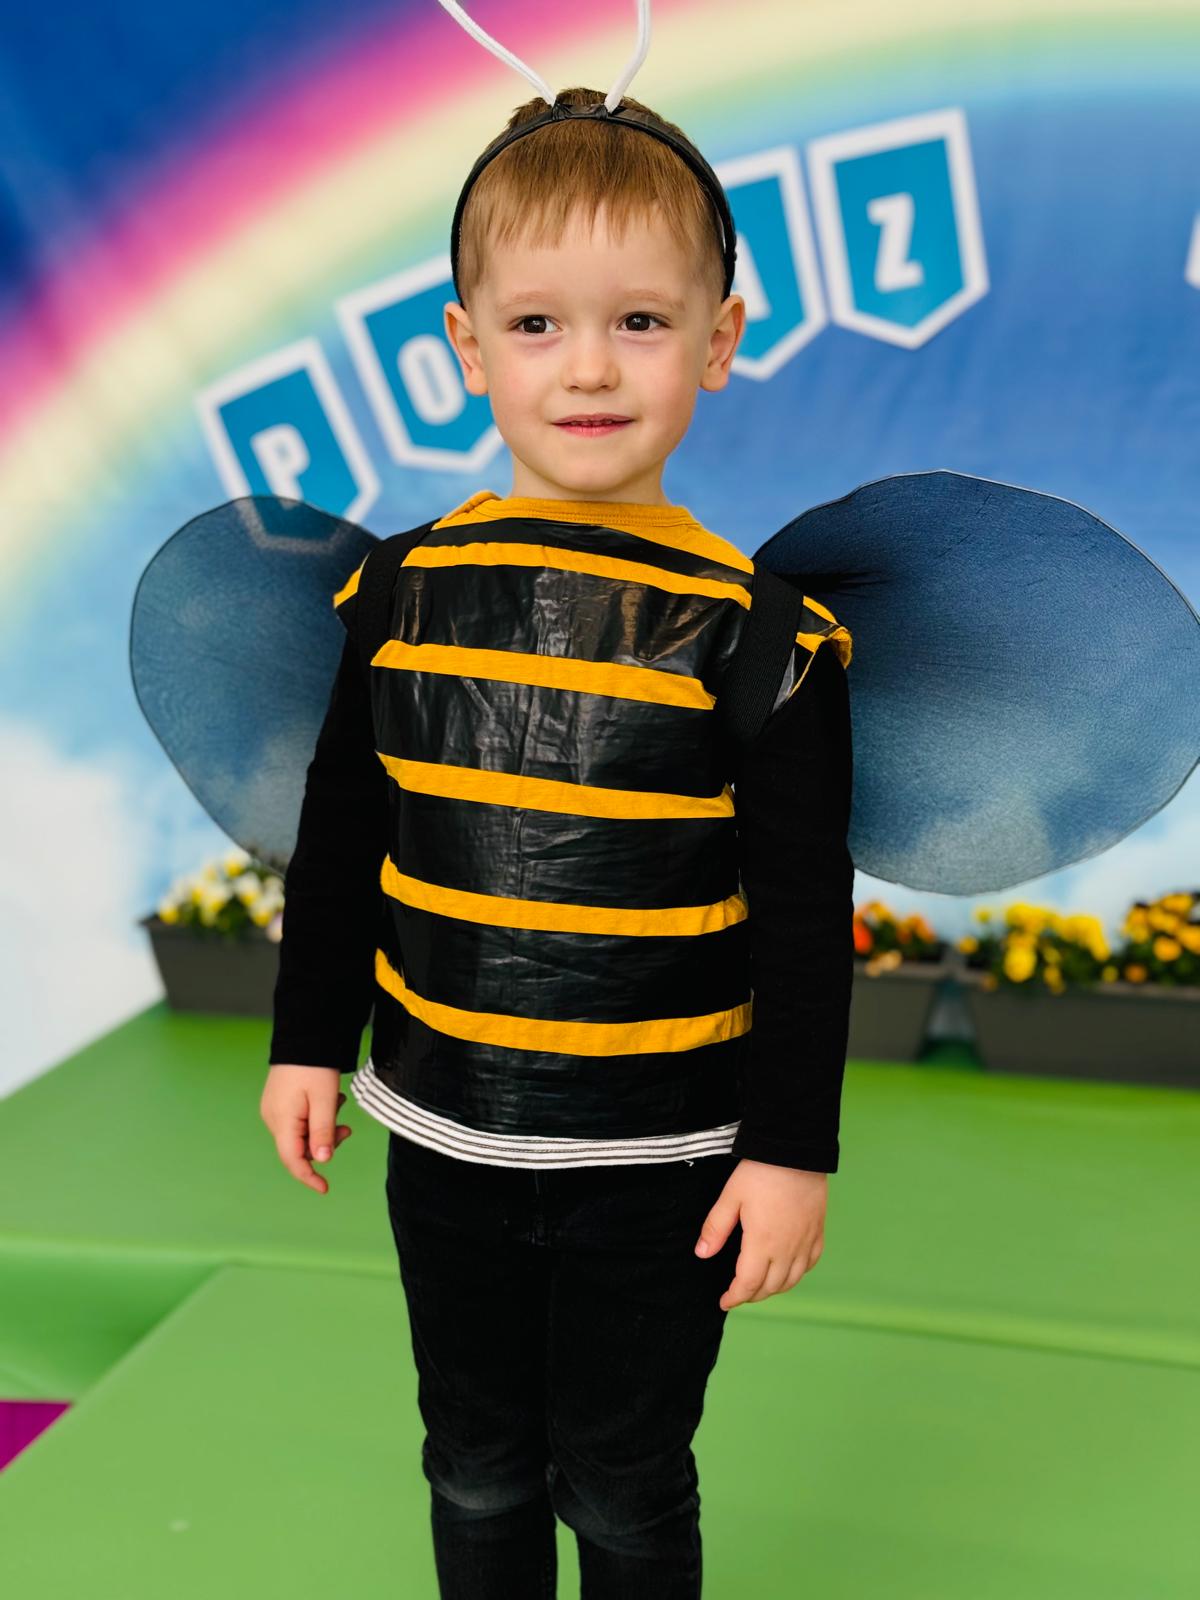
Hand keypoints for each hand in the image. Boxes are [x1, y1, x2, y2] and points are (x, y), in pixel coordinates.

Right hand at [260, 1064, 352, 1193]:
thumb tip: (322, 1160)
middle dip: (324, 1145)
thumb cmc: (314, 1065)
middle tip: (346, 1129)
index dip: (308, 1177)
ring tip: (339, 1106)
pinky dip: (317, 1118)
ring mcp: (275, 1110)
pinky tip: (330, 1101)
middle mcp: (273, 1118)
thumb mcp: (324, 1099)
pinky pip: (299, 1120)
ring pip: (301, 1134)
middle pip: (298, 1148)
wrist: (304, 1035)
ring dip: (323, 1129)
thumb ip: (323, 1131)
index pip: (292, 1159)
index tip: (325, 1188)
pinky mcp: (280, 1102)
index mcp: (282, 1120)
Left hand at [694, 1158, 826, 1309]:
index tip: (724, 1301)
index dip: (734, 1297)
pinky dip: (796, 1274)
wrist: (796, 1151)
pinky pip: (810, 1263)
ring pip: (791, 1280)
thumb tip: (702, 1254)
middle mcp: (787, 1249)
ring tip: (759, 1286)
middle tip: (738, 1293)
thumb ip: (716, 1228)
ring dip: (774, 1288)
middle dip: (752, 1295)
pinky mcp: (818, 1231)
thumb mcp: (730, 1197)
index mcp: (762, 1243)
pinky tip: (788, 1269)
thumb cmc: (761, 1172)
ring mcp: (805, 1242)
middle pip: (770, 1287)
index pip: (748, 1284)